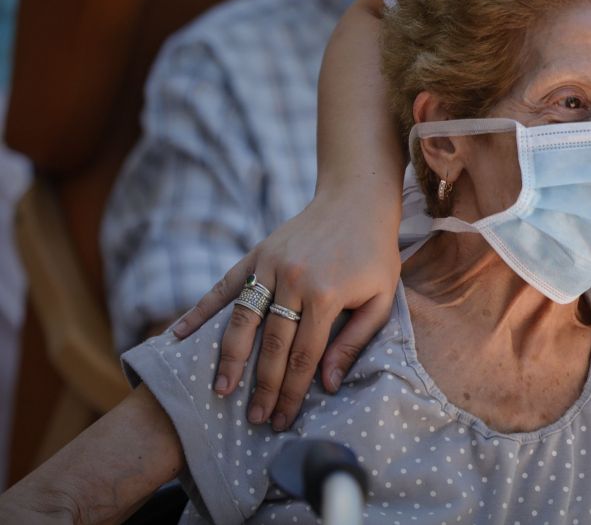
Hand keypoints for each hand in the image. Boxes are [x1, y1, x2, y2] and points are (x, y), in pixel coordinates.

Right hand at [171, 187, 400, 430]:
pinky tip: (179, 336)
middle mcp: (293, 281)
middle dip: (261, 386)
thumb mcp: (381, 298)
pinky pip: (224, 287)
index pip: (303, 357)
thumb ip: (355, 341)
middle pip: (271, 346)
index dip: (291, 392)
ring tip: (219, 390)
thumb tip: (328, 384)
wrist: (356, 201)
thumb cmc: (374, 254)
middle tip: (254, 418)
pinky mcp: (256, 254)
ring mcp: (269, 266)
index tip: (282, 419)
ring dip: (229, 359)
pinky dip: (199, 311)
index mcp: (327, 296)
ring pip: (243, 320)